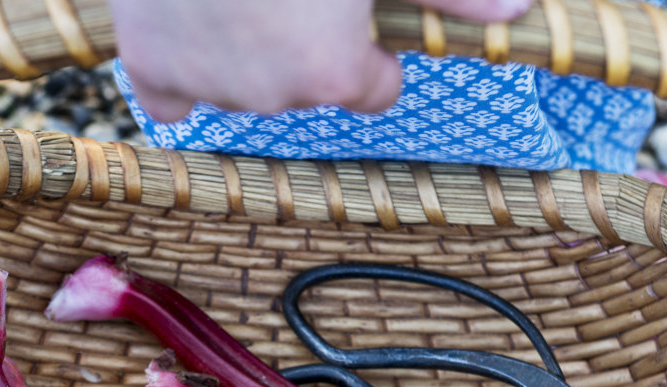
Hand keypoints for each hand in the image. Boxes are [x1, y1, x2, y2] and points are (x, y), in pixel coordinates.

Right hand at [107, 0, 533, 123]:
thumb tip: (515, 10)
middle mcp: (270, 97)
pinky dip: (184, 69)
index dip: (369, 46)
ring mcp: (204, 83)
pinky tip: (194, 27)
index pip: (374, 92)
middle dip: (305, 42)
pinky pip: (172, 97)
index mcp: (331, 73)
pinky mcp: (151, 62)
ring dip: (247, 49)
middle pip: (307, 87)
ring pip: (243, 85)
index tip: (354, 7)